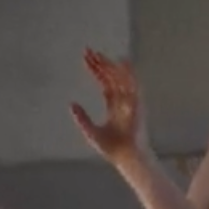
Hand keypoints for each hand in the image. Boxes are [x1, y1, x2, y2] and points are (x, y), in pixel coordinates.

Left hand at [71, 50, 149, 164]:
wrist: (125, 157)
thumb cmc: (112, 149)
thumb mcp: (91, 132)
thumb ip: (82, 118)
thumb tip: (72, 103)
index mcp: (114, 107)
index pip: (105, 83)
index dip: (96, 71)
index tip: (86, 59)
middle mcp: (123, 102)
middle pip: (111, 78)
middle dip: (101, 64)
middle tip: (88, 50)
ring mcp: (130, 102)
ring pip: (120, 78)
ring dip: (110, 65)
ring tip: (99, 54)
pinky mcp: (136, 104)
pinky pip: (133, 85)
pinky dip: (130, 73)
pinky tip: (123, 61)